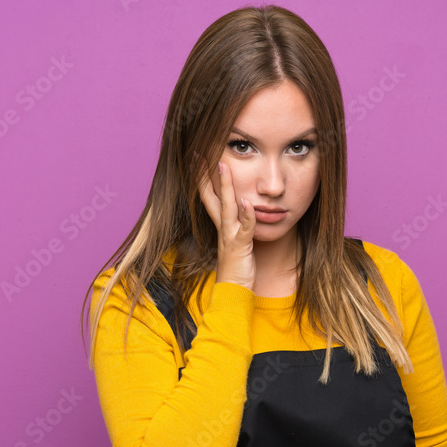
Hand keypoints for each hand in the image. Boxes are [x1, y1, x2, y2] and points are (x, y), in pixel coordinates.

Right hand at [197, 160, 255, 290]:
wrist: (233, 293)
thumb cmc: (237, 268)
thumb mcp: (237, 243)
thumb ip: (239, 226)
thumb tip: (243, 211)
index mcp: (221, 226)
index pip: (210, 197)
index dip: (204, 178)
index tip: (199, 159)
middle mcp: (222, 228)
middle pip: (212, 197)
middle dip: (206, 175)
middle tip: (199, 154)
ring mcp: (229, 237)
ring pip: (226, 207)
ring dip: (226, 187)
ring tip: (224, 166)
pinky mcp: (239, 247)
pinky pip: (244, 229)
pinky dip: (245, 216)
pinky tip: (247, 202)